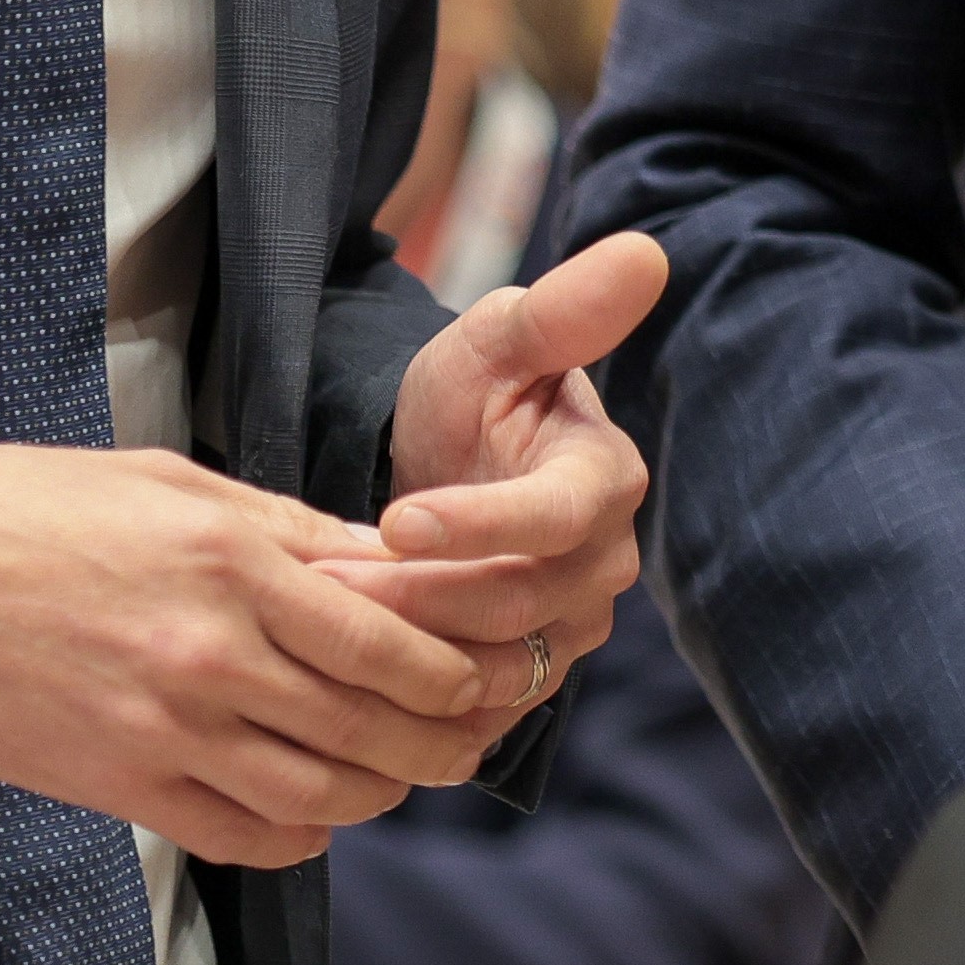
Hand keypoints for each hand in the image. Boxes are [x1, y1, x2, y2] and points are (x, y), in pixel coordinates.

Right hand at [0, 445, 539, 870]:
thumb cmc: (29, 511)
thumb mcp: (172, 484)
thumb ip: (283, 528)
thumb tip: (377, 560)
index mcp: (235, 562)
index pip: (385, 637)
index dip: (451, 669)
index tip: (481, 676)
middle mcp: (214, 654)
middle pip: (369, 723)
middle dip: (439, 739)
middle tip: (470, 739)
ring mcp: (168, 730)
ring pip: (319, 792)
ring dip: (379, 794)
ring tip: (402, 779)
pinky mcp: (122, 786)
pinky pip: (240, 835)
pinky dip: (297, 837)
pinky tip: (315, 819)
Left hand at [345, 232, 667, 682]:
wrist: (444, 469)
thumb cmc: (471, 394)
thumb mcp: (497, 340)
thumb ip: (562, 310)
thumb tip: (646, 253)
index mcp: (607, 480)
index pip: (556, 519)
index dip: (479, 525)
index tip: (393, 520)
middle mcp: (603, 565)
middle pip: (514, 605)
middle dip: (413, 593)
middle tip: (319, 576)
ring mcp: (570, 631)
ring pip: (491, 667)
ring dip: (400, 646)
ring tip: (318, 614)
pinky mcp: (529, 682)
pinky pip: (472, 712)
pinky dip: (406, 696)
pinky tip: (343, 665)